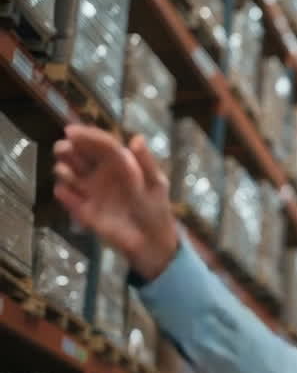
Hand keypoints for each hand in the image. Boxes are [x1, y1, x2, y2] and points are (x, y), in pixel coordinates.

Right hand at [53, 125, 178, 279]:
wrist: (151, 241)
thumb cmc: (155, 208)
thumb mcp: (156, 183)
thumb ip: (146, 162)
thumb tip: (136, 138)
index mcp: (119, 163)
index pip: (100, 144)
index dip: (87, 135)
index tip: (71, 132)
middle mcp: (100, 173)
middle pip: (79, 155)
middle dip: (68, 149)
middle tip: (63, 149)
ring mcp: (90, 191)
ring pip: (69, 174)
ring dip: (64, 170)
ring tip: (67, 172)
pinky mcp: (83, 210)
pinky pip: (68, 198)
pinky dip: (64, 194)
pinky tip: (65, 192)